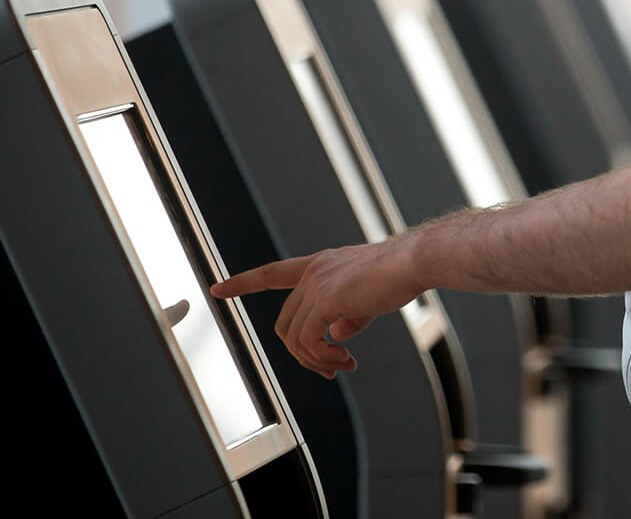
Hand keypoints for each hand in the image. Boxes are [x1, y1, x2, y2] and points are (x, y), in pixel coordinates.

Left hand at [210, 237, 423, 378]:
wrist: (413, 261)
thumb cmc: (396, 276)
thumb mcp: (364, 298)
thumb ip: (344, 315)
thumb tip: (333, 336)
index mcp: (318, 265)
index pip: (272, 273)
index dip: (243, 282)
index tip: (217, 288)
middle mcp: (312, 271)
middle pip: (284, 324)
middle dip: (304, 354)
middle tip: (334, 368)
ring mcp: (316, 284)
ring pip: (295, 338)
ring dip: (316, 361)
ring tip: (342, 366)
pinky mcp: (326, 298)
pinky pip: (309, 341)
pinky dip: (323, 357)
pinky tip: (345, 358)